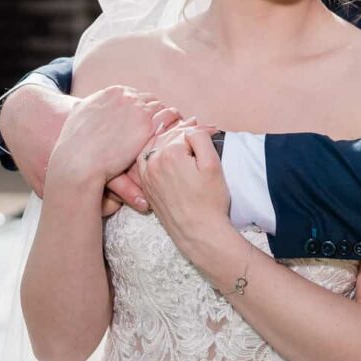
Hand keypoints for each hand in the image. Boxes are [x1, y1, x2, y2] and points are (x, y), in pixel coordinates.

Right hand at [46, 86, 180, 194]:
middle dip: (155, 112)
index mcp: (111, 93)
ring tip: (176, 128)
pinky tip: (177, 133)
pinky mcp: (147, 125)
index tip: (146, 119)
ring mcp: (138, 108)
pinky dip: (174, 123)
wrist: (78, 160)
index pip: (134, 95)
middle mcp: (126, 96)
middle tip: (164, 124)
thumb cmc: (74, 145)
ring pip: (162, 107)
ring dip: (167, 117)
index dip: (141, 108)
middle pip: (150, 100)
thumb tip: (87, 109)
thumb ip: (90, 109)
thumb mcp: (79, 116)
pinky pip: (169, 117)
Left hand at [137, 127, 237, 277]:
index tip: (214, 132)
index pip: (185, 131)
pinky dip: (155, 152)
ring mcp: (147, 175)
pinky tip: (166, 152)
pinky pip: (146, 161)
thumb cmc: (210, 200)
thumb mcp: (212, 164)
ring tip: (185, 139)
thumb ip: (200, 138)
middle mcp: (153, 162)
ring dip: (169, 139)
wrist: (199, 233)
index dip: (201, 131)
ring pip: (155, 146)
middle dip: (185, 131)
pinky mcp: (146, 186)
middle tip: (200, 129)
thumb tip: (191, 128)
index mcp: (169, 153)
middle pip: (168, 135)